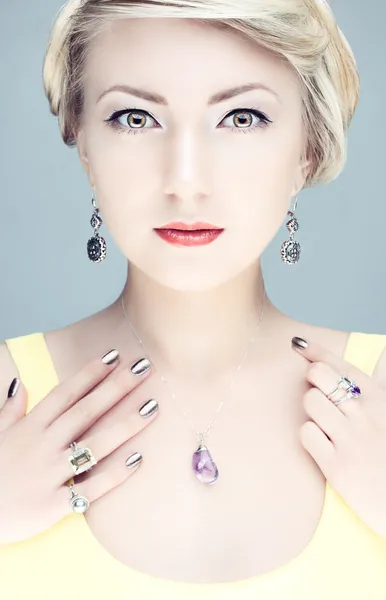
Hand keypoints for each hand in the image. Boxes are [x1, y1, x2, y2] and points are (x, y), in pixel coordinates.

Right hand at [0, 350, 157, 544]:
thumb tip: (20, 383)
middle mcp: (44, 445)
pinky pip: (91, 488)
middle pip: (86, 411)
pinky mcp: (54, 504)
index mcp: (30, 427)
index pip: (66, 393)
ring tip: (152, 407)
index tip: (114, 356)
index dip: (91, 373)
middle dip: (116, 387)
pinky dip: (115, 475)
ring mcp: (50, 474)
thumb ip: (10, 409)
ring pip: (94, 444)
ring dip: (125, 425)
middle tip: (143, 368)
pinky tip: (138, 459)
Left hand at [292, 336, 385, 538]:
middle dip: (313, 381)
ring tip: (326, 425)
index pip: (340, 365)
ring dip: (313, 411)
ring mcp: (349, 439)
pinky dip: (310, 437)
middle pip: (319, 376)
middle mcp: (364, 414)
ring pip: (310, 402)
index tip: (297, 343)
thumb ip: (382, 382)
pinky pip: (306, 434)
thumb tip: (382, 353)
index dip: (315, 351)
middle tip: (320, 395)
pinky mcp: (336, 466)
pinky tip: (323, 445)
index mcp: (378, 398)